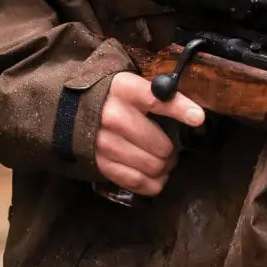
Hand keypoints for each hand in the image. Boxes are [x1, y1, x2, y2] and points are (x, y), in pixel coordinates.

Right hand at [95, 72, 204, 196]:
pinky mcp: (100, 163)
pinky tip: (157, 176)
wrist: (69, 109)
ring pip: (152, 166)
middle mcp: (112, 116)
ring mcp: (104, 143)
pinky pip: (136, 181)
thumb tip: (195, 116)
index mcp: (123, 89)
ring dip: (164, 167)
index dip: (179, 108)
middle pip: (160, 144)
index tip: (198, 118)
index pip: (155, 99)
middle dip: (172, 149)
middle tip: (172, 147)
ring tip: (164, 160)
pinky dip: (152, 183)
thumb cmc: (112, 96)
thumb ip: (158, 94)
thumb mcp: (131, 84)